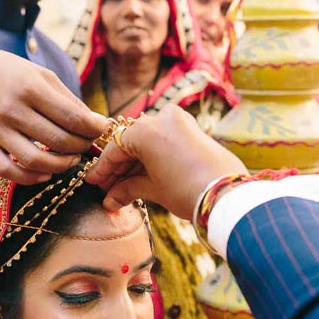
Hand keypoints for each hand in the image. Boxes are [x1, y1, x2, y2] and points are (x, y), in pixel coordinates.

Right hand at [0, 48, 107, 183]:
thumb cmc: (11, 74)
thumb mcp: (41, 75)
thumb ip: (69, 100)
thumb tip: (96, 124)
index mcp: (30, 87)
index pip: (71, 117)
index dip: (93, 128)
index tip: (103, 129)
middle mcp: (11, 110)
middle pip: (58, 140)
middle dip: (81, 146)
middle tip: (86, 144)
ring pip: (35, 160)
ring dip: (61, 165)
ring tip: (71, 159)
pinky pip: (9, 171)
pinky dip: (31, 178)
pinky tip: (46, 172)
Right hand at [84, 105, 247, 219]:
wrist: (226, 195)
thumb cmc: (187, 190)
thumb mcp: (153, 190)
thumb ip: (128, 189)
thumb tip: (110, 199)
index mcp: (146, 130)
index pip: (115, 148)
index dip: (102, 168)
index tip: (92, 182)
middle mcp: (162, 119)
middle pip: (131, 143)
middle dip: (118, 167)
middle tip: (106, 188)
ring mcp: (180, 122)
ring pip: (148, 142)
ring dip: (135, 164)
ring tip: (122, 188)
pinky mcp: (193, 130)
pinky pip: (164, 141)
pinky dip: (152, 158)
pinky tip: (142, 177)